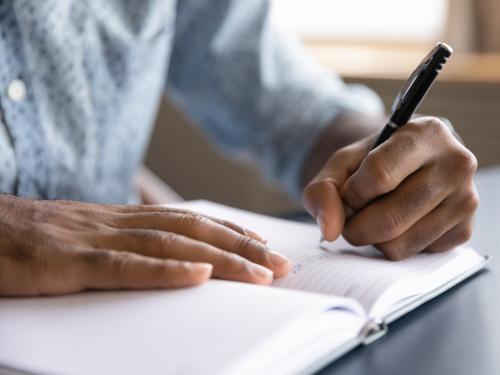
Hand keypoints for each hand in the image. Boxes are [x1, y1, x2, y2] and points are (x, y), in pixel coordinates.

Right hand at [0, 196, 290, 295]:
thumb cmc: (28, 238)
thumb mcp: (83, 239)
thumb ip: (121, 246)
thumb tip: (159, 259)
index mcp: (120, 219)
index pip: (188, 221)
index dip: (229, 232)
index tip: (262, 246)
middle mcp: (116, 222)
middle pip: (192, 230)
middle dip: (241, 247)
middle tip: (280, 264)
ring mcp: (94, 239)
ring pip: (170, 244)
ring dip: (220, 258)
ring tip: (260, 272)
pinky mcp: (68, 262)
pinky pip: (124, 265)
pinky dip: (166, 269)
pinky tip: (199, 274)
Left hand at [303, 117, 477, 259]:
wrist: (406, 165)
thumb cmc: (372, 161)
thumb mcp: (341, 164)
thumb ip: (323, 190)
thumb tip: (331, 231)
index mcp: (426, 133)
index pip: (378, 176)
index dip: (352, 194)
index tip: (348, 193)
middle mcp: (456, 164)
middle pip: (388, 220)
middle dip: (355, 226)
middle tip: (352, 215)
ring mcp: (466, 200)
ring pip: (399, 245)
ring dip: (373, 238)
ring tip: (374, 215)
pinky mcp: (465, 230)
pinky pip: (413, 255)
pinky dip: (394, 245)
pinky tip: (399, 222)